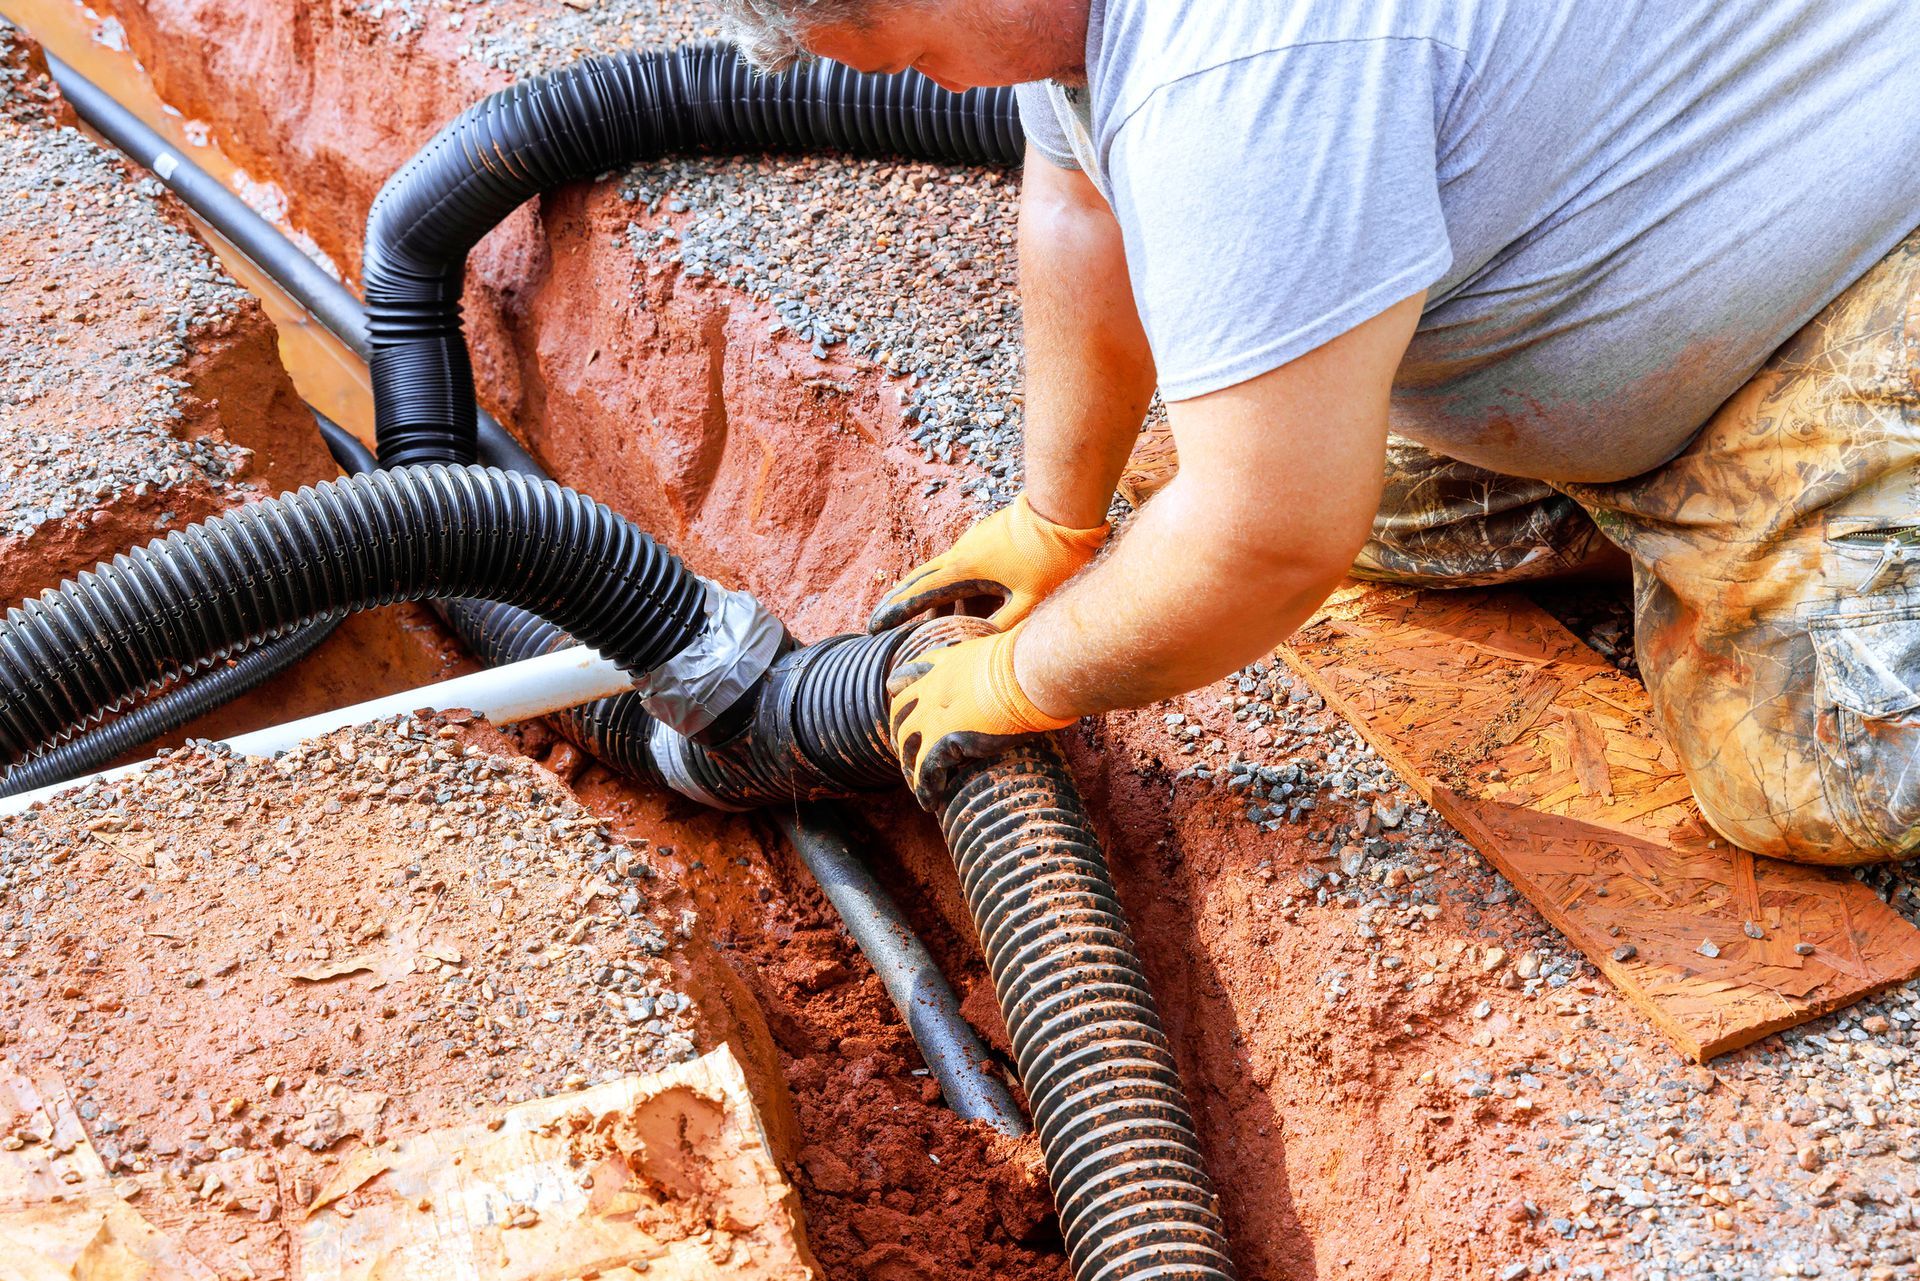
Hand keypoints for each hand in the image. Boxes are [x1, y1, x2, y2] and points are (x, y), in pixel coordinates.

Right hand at [868, 493, 1107, 632]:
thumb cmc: (1051, 556)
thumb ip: (1004, 627)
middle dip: (901, 602)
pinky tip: (969, 605)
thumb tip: (980, 650)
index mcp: (965, 568)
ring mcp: (973, 543)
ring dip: (935, 598)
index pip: (920, 594)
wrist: (1064, 509)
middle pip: (922, 580)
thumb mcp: (1030, 600)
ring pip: (944, 574)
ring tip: (929, 625)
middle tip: (881, 621)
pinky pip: (964, 568)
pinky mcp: (987, 539)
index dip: (895, 612)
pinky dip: (957, 588)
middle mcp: (962, 553)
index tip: (874, 626)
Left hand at [886, 624, 1076, 806]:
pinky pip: (926, 770)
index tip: (898, 702)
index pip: (909, 677)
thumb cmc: (1028, 662)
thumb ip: (994, 659)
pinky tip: (929, 802)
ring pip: (907, 743)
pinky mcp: (945, 738)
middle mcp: (932, 688)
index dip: (902, 693)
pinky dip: (924, 788)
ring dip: (909, 765)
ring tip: (917, 783)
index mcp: (944, 665)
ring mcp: (935, 713)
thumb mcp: (999, 650)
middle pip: (901, 714)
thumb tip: (1015, 658)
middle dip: (900, 734)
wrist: (1029, 672)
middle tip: (907, 753)